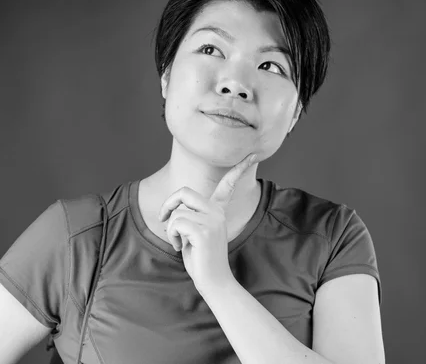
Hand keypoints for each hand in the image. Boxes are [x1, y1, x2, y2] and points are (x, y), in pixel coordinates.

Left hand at [157, 153, 257, 294]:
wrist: (214, 281)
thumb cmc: (202, 259)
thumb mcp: (196, 233)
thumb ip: (190, 217)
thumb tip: (171, 211)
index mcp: (218, 211)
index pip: (228, 185)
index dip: (238, 169)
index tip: (252, 156)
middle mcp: (217, 212)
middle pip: (185, 192)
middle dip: (168, 203)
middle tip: (163, 218)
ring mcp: (212, 220)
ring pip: (177, 212)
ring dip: (170, 229)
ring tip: (179, 243)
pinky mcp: (203, 231)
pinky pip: (176, 223)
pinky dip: (172, 236)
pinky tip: (181, 247)